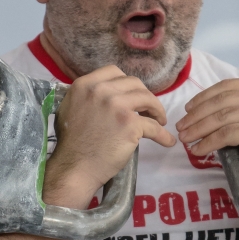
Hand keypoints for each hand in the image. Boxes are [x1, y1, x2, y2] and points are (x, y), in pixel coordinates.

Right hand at [43, 65, 175, 207]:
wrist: (75, 167)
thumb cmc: (71, 143)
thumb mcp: (70, 108)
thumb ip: (87, 96)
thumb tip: (105, 92)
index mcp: (86, 84)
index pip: (114, 72)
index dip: (127, 84)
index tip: (132, 95)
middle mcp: (101, 90)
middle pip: (134, 83)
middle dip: (143, 95)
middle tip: (147, 109)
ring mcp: (117, 106)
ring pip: (147, 99)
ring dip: (157, 109)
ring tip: (160, 120)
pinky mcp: (130, 125)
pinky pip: (154, 126)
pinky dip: (163, 135)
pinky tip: (167, 140)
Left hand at [176, 79, 238, 207]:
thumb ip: (234, 107)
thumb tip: (196, 107)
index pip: (226, 87)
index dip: (203, 97)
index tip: (187, 109)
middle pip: (221, 102)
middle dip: (196, 115)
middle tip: (181, 127)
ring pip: (220, 118)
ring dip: (197, 130)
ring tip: (184, 139)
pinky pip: (224, 135)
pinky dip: (207, 143)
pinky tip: (197, 150)